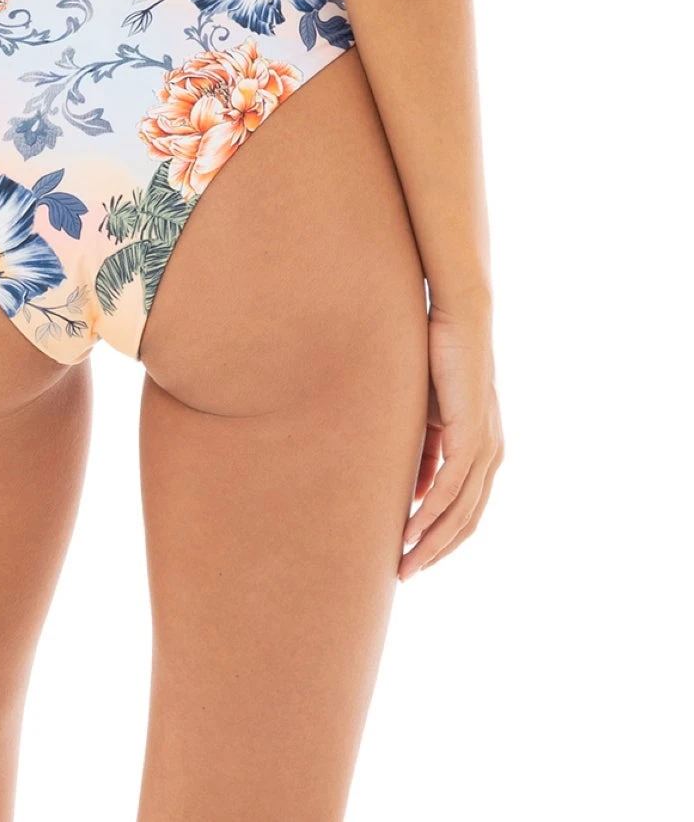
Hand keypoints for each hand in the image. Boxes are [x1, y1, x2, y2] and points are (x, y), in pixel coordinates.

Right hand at [399, 301, 502, 578]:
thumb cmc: (438, 360)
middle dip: (434, 552)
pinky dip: (429, 514)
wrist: (457, 319)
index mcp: (482, 452)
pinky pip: (450, 487)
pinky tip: (408, 531)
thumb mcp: (425, 416)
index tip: (411, 558)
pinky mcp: (472, 436)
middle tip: (404, 575)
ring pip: (459, 513)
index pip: (464, 511)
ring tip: (403, 565)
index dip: (439, 538)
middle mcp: (490, 456)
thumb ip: (423, 453)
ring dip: (430, 543)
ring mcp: (484, 448)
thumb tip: (411, 493)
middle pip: (465, 522)